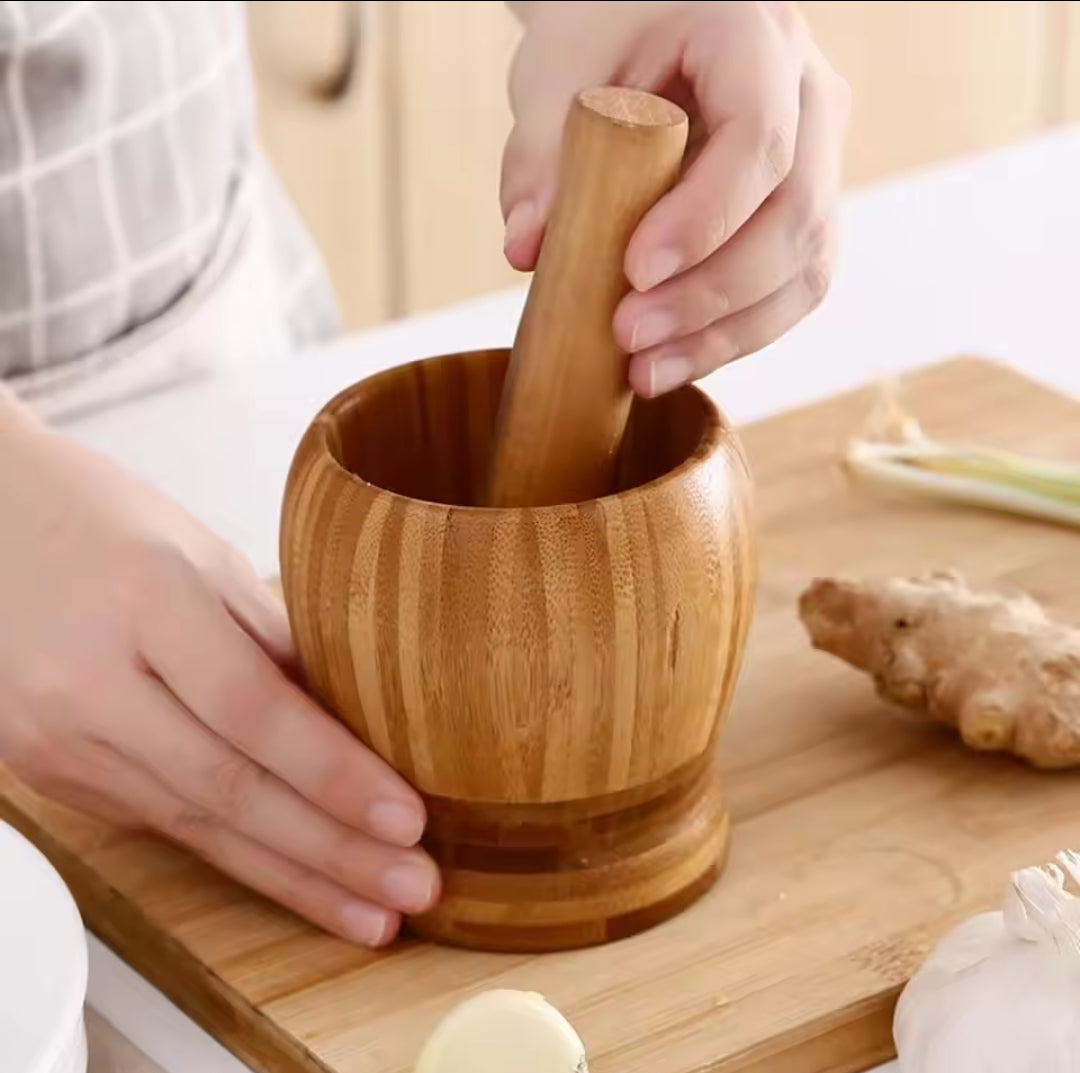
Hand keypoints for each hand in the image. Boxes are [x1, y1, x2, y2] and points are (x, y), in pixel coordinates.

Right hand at [0, 400, 437, 945]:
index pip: (253, 709)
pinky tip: (293, 880)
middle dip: (330, 853)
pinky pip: (159, 823)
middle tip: (412, 890)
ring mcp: (58, 739)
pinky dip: (235, 857)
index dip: (333, 774)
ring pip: (195, 825)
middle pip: (228, 787)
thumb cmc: (101, 522)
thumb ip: (272, 637)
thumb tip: (353, 719)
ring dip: (292, 878)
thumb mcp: (202, 553)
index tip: (407, 819)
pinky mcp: (51, 773)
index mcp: (147, 602)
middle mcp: (91, 683)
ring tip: (370, 914)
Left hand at [501, 0, 850, 395]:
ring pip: (805, 266)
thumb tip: (527, 251)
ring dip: (726, 334)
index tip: (636, 270)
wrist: (647, 22)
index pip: (760, 139)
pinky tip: (673, 364)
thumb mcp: (557, 67)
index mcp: (757, 38)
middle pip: (795, 216)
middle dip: (712, 295)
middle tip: (628, 337)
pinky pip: (791, 289)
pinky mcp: (802, 215)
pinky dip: (735, 337)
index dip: (706, 218)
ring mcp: (819, 159)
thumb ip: (540, 154)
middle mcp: (811, 99)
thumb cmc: (604, 30)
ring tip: (646, 372)